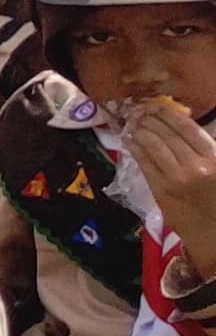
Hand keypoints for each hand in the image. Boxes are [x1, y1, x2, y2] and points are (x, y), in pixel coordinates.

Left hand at [125, 97, 215, 266]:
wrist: (213, 229)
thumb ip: (202, 146)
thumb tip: (178, 122)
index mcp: (213, 156)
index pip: (186, 126)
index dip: (167, 113)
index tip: (155, 105)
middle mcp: (195, 165)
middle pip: (165, 133)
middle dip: (149, 118)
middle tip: (139, 111)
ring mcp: (175, 178)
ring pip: (152, 145)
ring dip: (139, 130)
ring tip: (133, 123)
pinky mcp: (160, 190)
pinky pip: (143, 163)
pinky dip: (134, 148)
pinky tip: (129, 140)